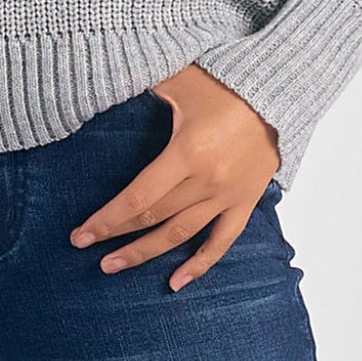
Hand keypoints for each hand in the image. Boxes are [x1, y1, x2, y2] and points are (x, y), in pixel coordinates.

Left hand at [68, 62, 281, 291]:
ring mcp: (228, 195)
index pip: (138, 197)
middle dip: (117, 236)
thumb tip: (109, 80)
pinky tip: (177, 282)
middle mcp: (207, 180)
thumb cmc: (227, 81)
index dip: (107, 219)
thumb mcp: (180, 78)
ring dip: (146, 253)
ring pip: (181, 235)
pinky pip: (222, 240)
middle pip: (154, 218)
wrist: (280, 90)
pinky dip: (201, 264)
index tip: (81, 234)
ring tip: (114, 266)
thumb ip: (144, 83)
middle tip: (87, 250)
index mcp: (188, 152)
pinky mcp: (245, 200)